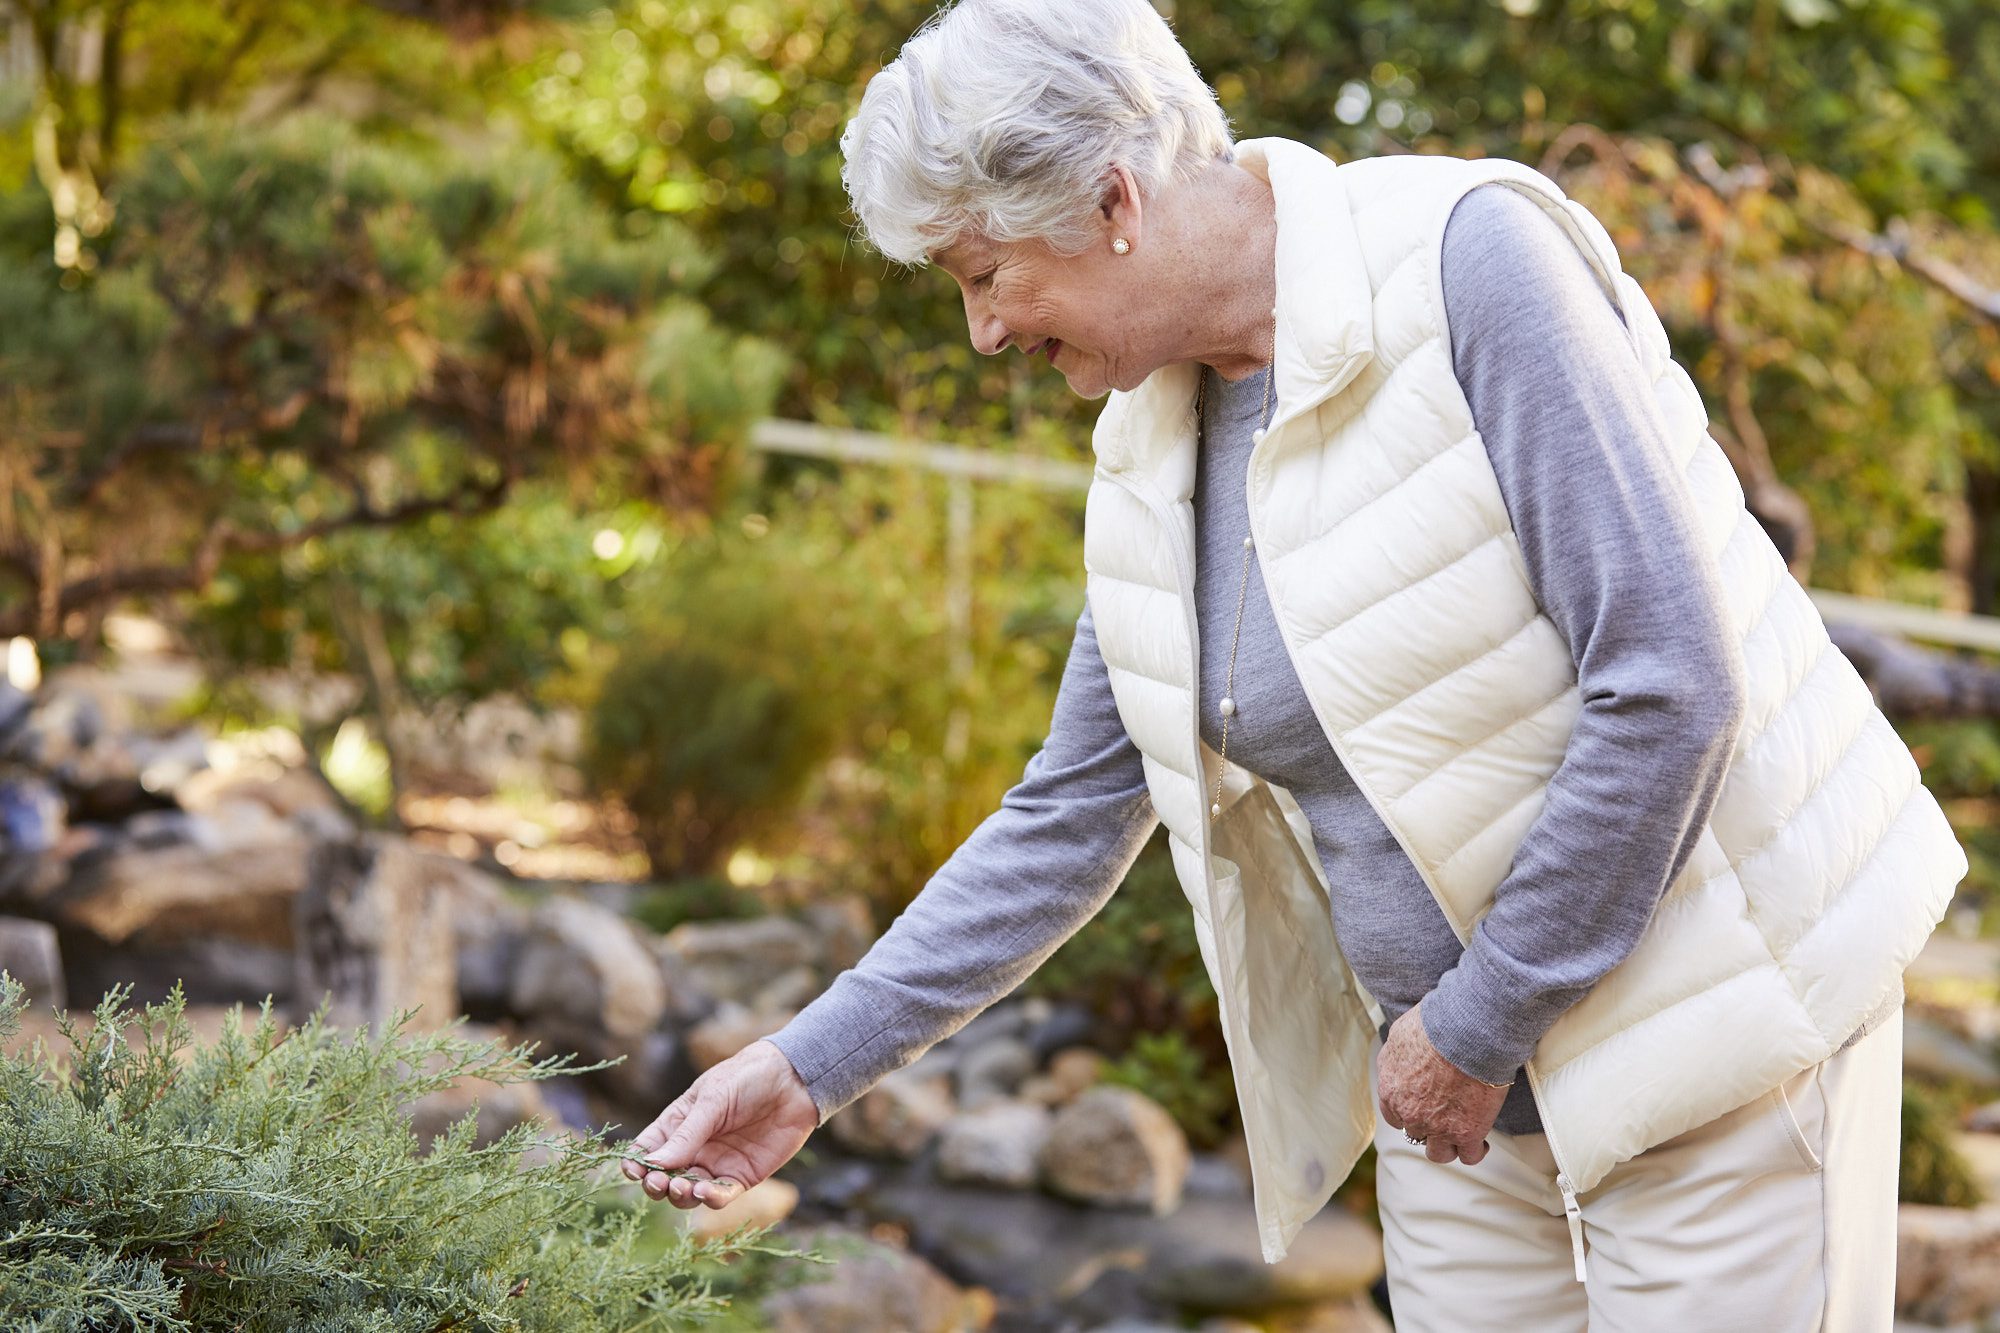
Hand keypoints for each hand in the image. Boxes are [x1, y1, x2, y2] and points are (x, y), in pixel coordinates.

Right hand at [621, 1038, 819, 1209]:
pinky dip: (711, 1199)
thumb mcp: (712, 1100)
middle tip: (658, 1183)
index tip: (633, 1171)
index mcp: (678, 1124)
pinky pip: (721, 1196)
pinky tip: (706, 1191)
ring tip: (682, 1187)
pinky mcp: (741, 1177)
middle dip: (656, 1185)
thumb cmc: (747, 1079)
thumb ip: (687, 1134)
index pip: (647, 1150)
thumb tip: (655, 1164)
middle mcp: (693, 1148)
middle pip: (664, 1178)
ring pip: (688, 1193)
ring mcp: (716, 1164)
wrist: (793, 1081)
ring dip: (680, 1195)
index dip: (636, 1164)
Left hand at [1377, 999, 1509, 1166]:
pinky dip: (1475, 1150)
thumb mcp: (1399, 1035)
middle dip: (1429, 1126)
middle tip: (1444, 1115)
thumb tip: (1400, 1057)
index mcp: (1391, 1090)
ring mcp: (1437, 1126)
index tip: (1422, 1108)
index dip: (1408, 1113)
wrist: (1466, 1033)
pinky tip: (1481, 1140)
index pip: (1393, 1116)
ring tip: (1460, 1134)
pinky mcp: (1466, 1133)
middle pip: (1415, 1133)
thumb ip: (1396, 1056)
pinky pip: (1469, 1156)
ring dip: (1448, 1145)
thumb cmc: (1436, 1026)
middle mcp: (1410, 1113)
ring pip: (1438, 1153)